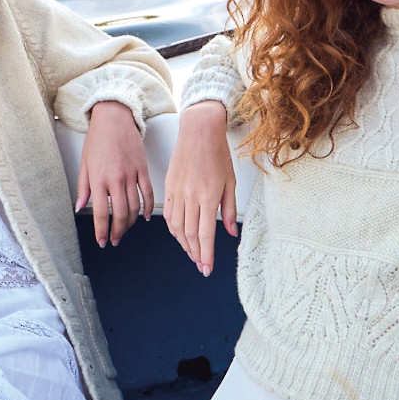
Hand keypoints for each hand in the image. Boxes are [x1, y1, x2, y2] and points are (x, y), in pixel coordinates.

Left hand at [77, 100, 151, 246]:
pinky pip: (148, 194)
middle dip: (117, 232)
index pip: (100, 213)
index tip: (102, 241)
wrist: (114, 118)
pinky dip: (147, 208)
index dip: (102, 231)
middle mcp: (115, 180)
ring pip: (134, 207)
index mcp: (98, 180)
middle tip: (115, 240)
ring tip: (125, 229)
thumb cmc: (97, 140)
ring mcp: (131, 175)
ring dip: (130, 223)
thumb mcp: (84, 164)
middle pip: (120, 215)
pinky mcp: (143, 169)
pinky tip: (143, 217)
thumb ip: (83, 188)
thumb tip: (79, 207)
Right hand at [164, 101, 236, 275]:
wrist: (198, 131)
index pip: (206, 233)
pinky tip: (179, 235)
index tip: (207, 268)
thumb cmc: (217, 153)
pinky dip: (173, 229)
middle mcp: (190, 196)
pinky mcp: (169, 187)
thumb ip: (229, 209)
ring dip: (184, 244)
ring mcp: (177, 192)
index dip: (206, 254)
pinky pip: (168, 214)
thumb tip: (230, 233)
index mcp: (208, 195)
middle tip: (200, 265)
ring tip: (192, 253)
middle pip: (190, 234)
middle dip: (196, 253)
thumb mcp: (230, 182)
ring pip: (177, 227)